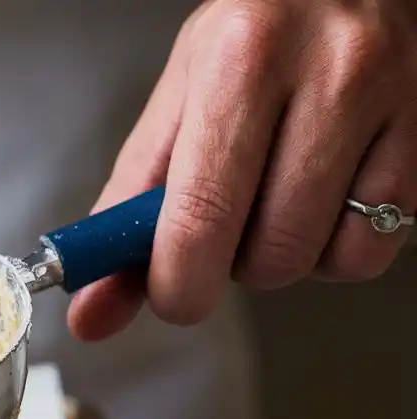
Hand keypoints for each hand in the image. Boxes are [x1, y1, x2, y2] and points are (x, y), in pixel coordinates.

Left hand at [69, 0, 416, 339]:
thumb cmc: (256, 42)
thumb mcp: (179, 103)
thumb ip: (128, 211)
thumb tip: (94, 313)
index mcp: (242, 59)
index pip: (202, 213)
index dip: (178, 282)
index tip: (169, 295)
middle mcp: (328, 72)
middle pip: (268, 250)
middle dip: (229, 267)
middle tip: (220, 229)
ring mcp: (390, 102)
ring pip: (321, 257)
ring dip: (281, 257)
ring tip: (271, 201)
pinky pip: (370, 250)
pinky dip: (334, 249)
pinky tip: (322, 201)